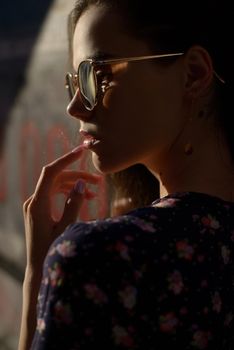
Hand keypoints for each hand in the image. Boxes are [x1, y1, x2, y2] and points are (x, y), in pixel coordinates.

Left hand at [23, 145, 99, 270]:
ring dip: (75, 185)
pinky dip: (68, 193)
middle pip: (57, 178)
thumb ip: (74, 204)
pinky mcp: (38, 210)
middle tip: (98, 181)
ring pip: (56, 186)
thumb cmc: (53, 252)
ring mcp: (35, 205)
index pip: (50, 172)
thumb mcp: (67, 228)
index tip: (81, 152)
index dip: (66, 159)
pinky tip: (85, 198)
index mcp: (38, 204)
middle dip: (77, 176)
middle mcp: (34, 201)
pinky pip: (54, 195)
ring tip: (96, 191)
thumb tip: (81, 183)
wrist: (38, 270)